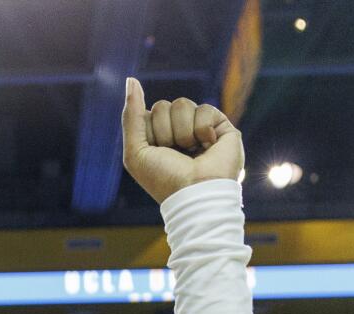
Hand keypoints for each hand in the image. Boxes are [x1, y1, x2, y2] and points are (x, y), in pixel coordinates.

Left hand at [121, 79, 243, 204]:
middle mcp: (180, 132)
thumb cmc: (164, 179)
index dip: (150, 132)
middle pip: (164, 106)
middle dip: (165, 131)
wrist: (194, 193)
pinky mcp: (222, 127)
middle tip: (175, 153)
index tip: (157, 154)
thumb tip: (131, 80)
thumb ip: (131, 116)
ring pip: (183, 104)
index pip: (149, 113)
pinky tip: (208, 147)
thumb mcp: (135, 151)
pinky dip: (202, 130)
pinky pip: (205, 109)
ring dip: (182, 131)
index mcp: (161, 139)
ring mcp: (201, 129)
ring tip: (191, 152)